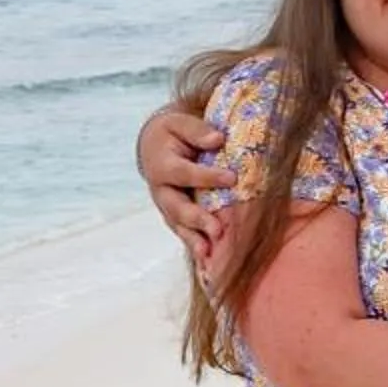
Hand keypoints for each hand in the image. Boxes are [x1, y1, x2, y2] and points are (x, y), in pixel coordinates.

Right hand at [139, 104, 233, 254]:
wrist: (155, 146)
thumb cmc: (173, 133)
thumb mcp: (179, 123)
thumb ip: (196, 130)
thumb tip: (217, 139)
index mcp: (163, 165)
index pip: (186, 173)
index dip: (208, 176)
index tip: (232, 177)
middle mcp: (161, 190)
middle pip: (177, 207)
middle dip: (196, 219)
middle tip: (217, 230)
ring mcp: (167, 207)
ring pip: (179, 226)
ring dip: (194, 240)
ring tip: (208, 255)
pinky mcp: (175, 218)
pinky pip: (185, 234)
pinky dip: (196, 248)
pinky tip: (209, 264)